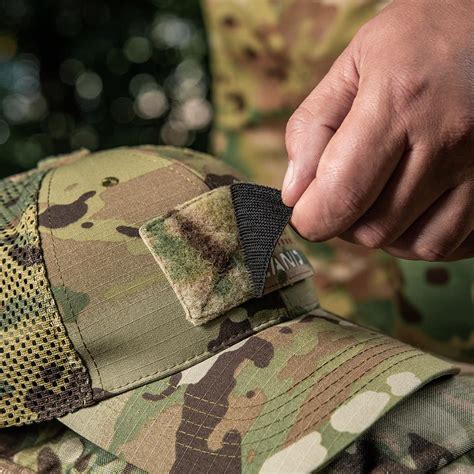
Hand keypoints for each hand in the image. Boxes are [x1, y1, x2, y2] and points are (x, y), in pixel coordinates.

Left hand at [282, 0, 473, 260]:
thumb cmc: (420, 38)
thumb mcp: (354, 63)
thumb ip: (313, 127)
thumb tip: (293, 192)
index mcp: (398, 100)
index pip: (341, 195)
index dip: (311, 219)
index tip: (304, 212)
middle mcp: (446, 138)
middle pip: (374, 229)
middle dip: (343, 223)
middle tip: (341, 193)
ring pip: (414, 244)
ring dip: (382, 232)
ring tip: (377, 197)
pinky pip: (449, 242)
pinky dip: (419, 236)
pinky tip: (410, 207)